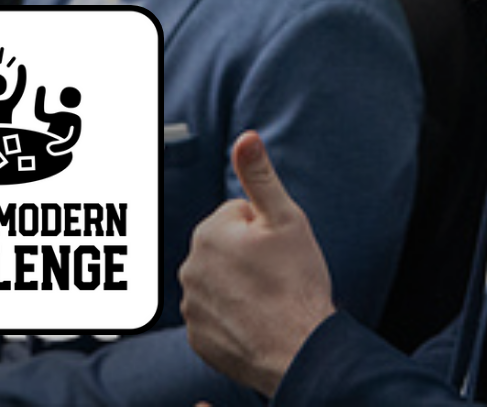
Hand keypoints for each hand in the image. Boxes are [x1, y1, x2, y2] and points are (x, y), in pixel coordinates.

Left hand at [180, 131, 336, 396]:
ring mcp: (191, 304)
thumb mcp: (286, 220)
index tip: (280, 249)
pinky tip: (256, 320)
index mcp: (210, 233)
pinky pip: (215, 313)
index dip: (265, 230)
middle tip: (278, 273)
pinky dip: (232, 315)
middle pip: (226, 248)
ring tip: (269, 298)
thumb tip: (246, 138)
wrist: (296, 348)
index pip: (238, 216)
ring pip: (219, 281)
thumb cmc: (296, 282)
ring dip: (239, 285)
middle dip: (249, 255)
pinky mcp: (196, 336)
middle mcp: (189, 267)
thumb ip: (260, 176)